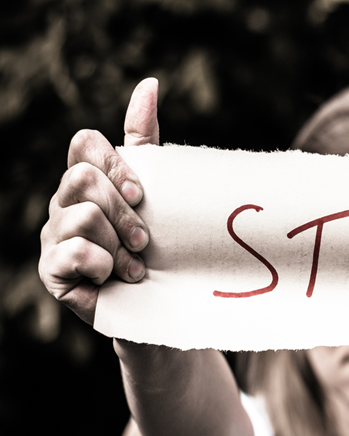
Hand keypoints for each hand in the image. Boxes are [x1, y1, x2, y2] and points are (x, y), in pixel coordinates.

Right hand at [39, 78, 159, 323]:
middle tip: (144, 240)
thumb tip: (150, 84)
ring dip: (119, 246)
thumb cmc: (160, 247)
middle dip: (123, 212)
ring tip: (134, 266)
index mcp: (88, 181)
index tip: (142, 195)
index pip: (85, 144)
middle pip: (83, 179)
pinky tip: (114, 278)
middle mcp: (64, 204)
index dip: (116, 166)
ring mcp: (53, 237)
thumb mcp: (158, 193)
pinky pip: (74, 252)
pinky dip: (103, 265)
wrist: (161, 304)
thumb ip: (146, 141)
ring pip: (82, 217)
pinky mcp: (52, 271)